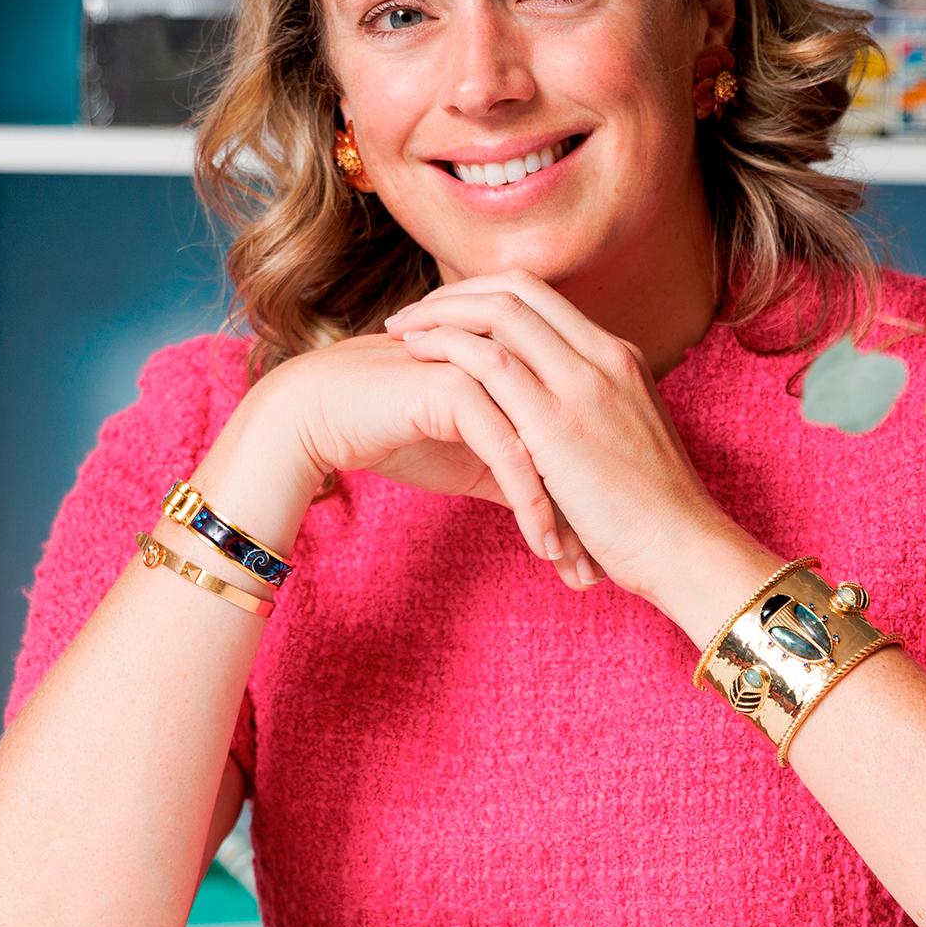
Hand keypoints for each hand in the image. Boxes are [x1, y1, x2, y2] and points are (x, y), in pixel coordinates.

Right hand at [260, 331, 596, 589]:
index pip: (577, 429)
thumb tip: (556, 513)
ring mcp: (486, 366)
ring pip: (549, 446)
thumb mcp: (471, 463)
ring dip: (570, 512)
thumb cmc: (391, 431)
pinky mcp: (455, 386)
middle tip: (607, 569)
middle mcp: (512, 357)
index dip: (594, 493)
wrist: (318, 415)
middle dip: (593, 509)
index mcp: (523, 364)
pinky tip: (542, 545)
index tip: (608, 551)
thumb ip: (515, 471)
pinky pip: (509, 451)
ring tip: (582, 567)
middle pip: (574, 436)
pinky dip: (531, 503)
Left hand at [379, 269, 762, 605]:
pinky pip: (492, 363)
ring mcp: (584, 384)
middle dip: (455, 293)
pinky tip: (416, 359)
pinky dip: (448, 349)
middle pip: (517, 289)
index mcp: (618, 359)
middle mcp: (604, 357)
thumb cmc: (653, 516)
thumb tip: (540, 424)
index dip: (485, 294)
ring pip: (501, 313)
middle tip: (411, 315)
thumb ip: (585, 419)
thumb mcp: (622, 445)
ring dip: (441, 315)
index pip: (543, 296)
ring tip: (400, 333)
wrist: (688, 551)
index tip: (445, 313)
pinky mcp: (560, 422)